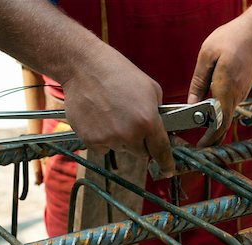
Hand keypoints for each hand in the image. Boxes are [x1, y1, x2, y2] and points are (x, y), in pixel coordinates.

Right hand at [63, 43, 174, 176]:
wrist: (83, 67)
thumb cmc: (118, 73)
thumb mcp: (151, 88)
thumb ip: (158, 112)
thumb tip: (161, 127)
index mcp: (148, 122)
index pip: (161, 151)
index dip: (166, 163)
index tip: (168, 170)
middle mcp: (129, 135)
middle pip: (141, 152)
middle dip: (140, 142)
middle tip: (131, 122)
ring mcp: (109, 139)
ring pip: (121, 148)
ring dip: (120, 138)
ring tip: (112, 114)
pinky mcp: (90, 140)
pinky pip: (103, 147)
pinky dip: (103, 137)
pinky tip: (99, 118)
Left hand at [188, 10, 251, 146]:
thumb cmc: (232, 38)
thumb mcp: (207, 55)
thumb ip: (198, 82)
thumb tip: (191, 104)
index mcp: (225, 88)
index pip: (220, 122)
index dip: (210, 139)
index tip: (200, 149)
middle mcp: (236, 95)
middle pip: (223, 123)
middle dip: (211, 137)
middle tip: (196, 146)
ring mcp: (242, 93)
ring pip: (226, 115)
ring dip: (214, 125)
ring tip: (198, 133)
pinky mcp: (242, 89)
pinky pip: (229, 106)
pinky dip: (219, 113)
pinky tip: (207, 113)